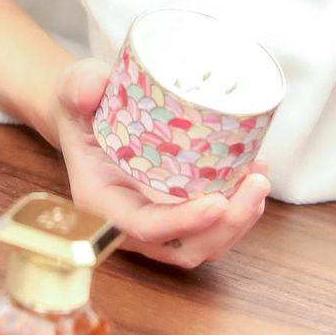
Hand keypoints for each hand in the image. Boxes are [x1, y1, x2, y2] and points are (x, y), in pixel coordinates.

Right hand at [52, 58, 269, 269]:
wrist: (87, 114)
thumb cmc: (81, 105)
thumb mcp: (75, 86)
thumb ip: (80, 86)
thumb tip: (90, 91)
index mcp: (100, 200)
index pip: (141, 228)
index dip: (180, 223)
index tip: (218, 203)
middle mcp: (127, 222)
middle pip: (182, 248)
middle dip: (227, 226)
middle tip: (257, 182)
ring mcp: (156, 221)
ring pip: (203, 245)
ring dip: (240, 220)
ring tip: (260, 176)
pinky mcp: (177, 213)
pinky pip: (212, 228)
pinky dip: (239, 209)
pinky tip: (254, 172)